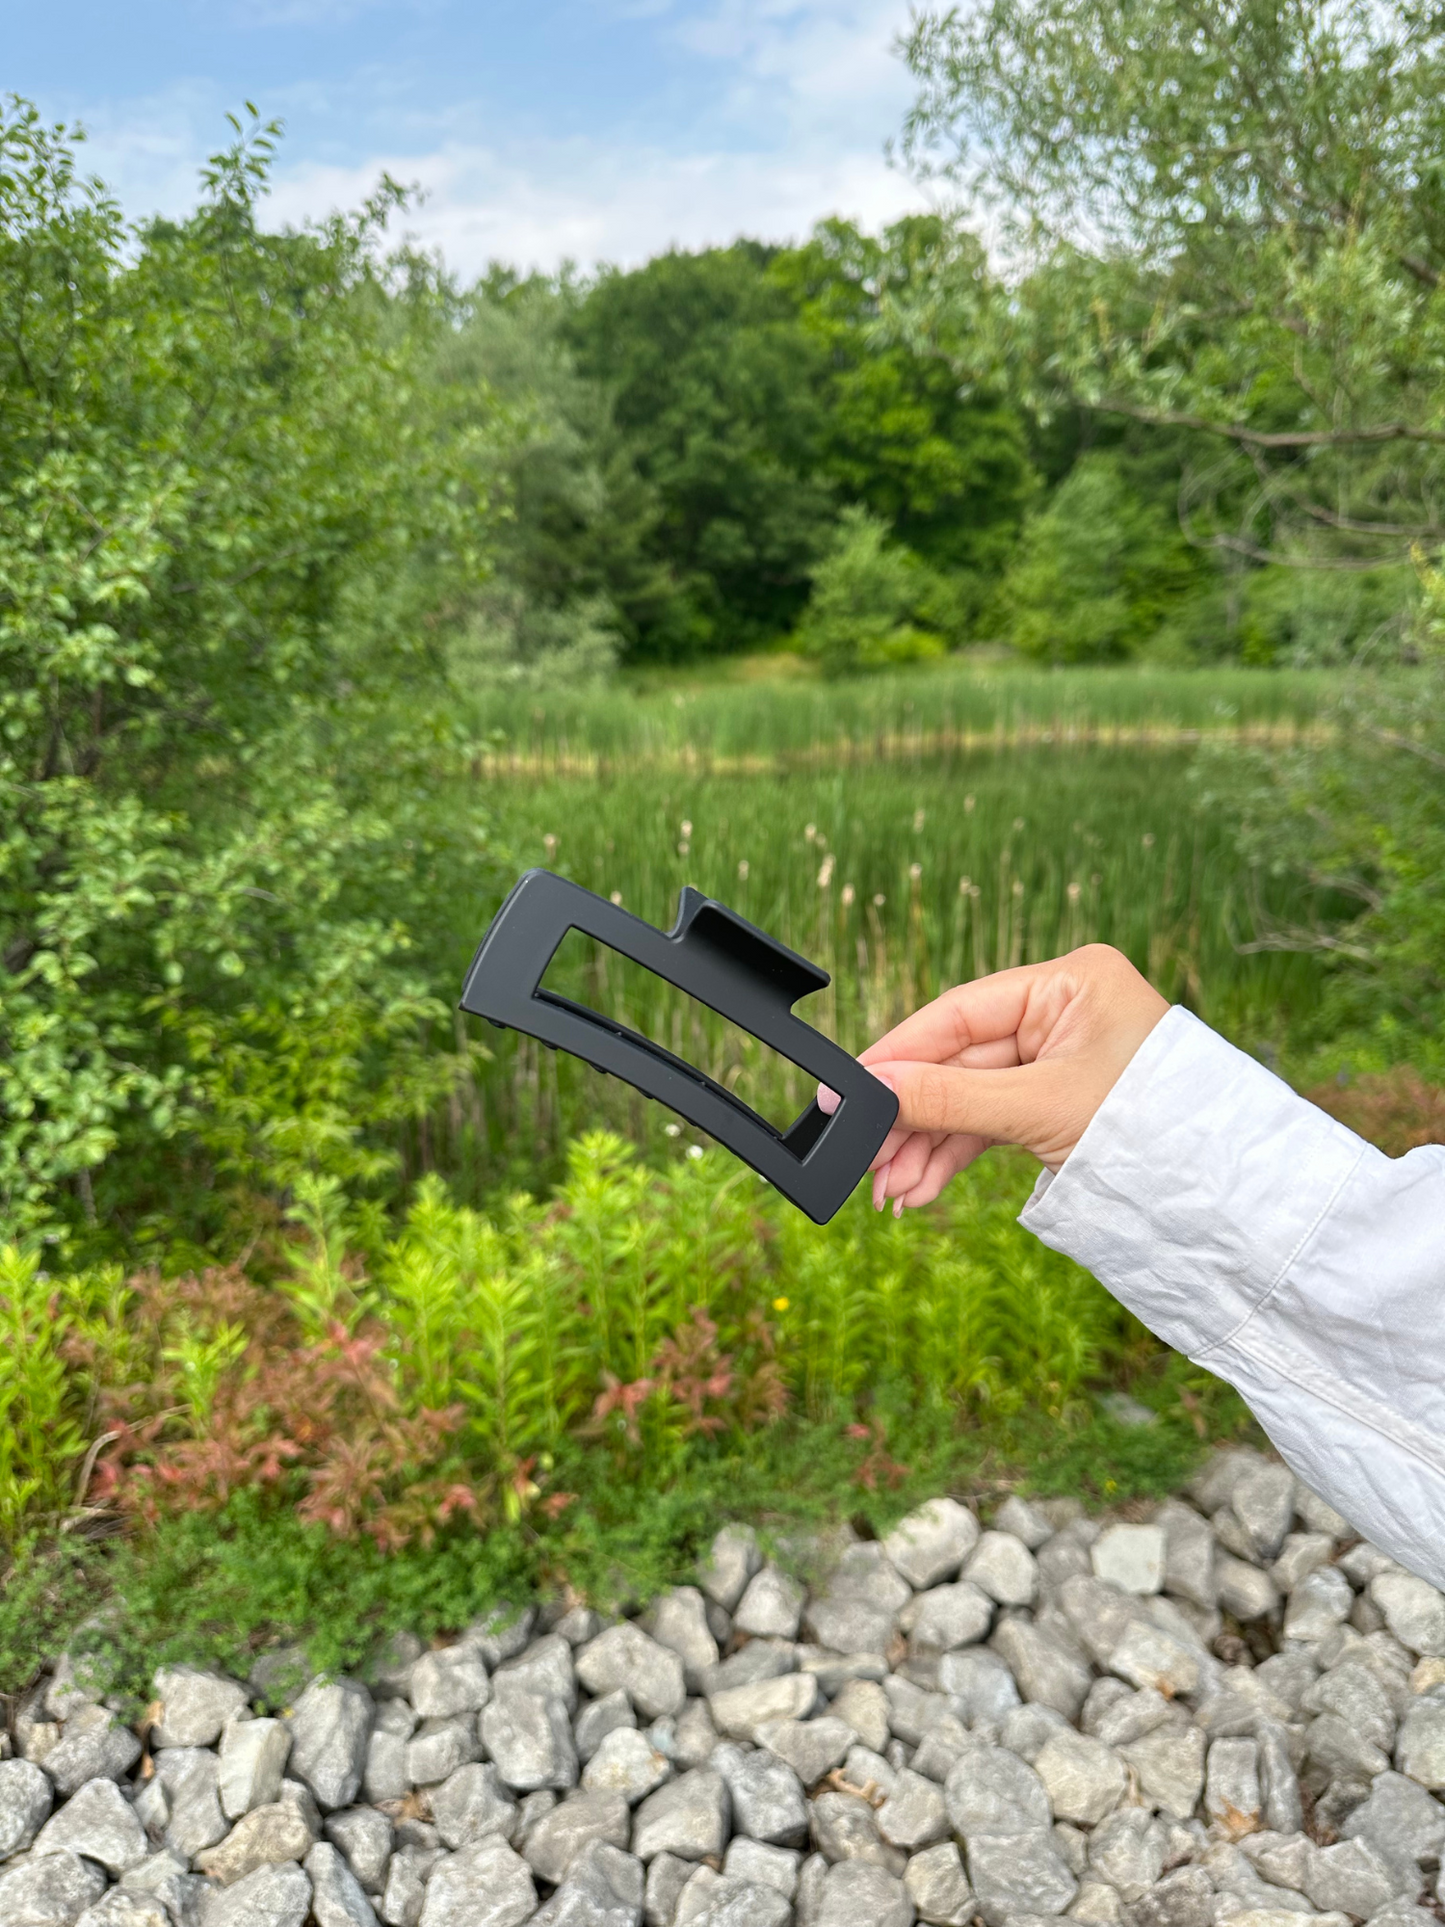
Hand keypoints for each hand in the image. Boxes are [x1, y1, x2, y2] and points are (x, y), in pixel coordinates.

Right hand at [818, 944, 1169, 1213]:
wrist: (1224, 1196)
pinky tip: (920, 1189)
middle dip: (910, 1118)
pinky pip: (991, 1124)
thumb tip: (869, 1092)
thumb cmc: (1155, 1128)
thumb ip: (948, 1100)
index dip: (898, 1055)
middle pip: (958, 1063)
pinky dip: (954, 1157)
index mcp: (1069, 982)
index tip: (846, 1088)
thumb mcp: (1040, 1109)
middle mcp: (1061, 1013)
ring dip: (925, 1148)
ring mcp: (1059, 1060)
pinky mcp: (1058, 1103)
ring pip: (969, 1100)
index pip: (959, 1013)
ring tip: (890, 1192)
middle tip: (863, 1157)